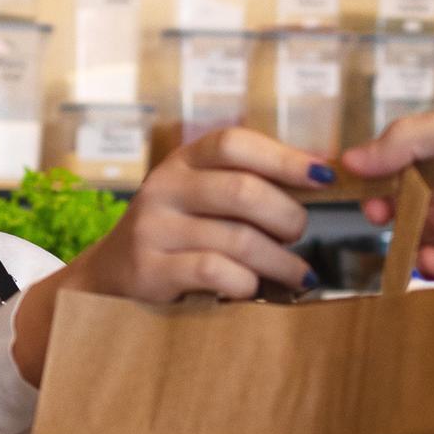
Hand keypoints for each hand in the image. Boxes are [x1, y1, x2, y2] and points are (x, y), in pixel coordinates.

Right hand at [9, 126, 331, 384]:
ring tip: (298, 274)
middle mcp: (165, 188)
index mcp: (184, 162)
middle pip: (243, 191)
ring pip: (237, 239)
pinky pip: (214, 271)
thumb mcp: (202, 198)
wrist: (108, 278)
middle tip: (300, 235)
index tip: (324, 175)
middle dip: (287, 217)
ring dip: (279, 261)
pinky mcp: (149, 269)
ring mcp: (153, 228)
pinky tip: (255, 288)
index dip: (283, 157)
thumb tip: (322, 171)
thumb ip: (249, 184)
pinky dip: (246, 282)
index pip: (234, 144)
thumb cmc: (177, 236)